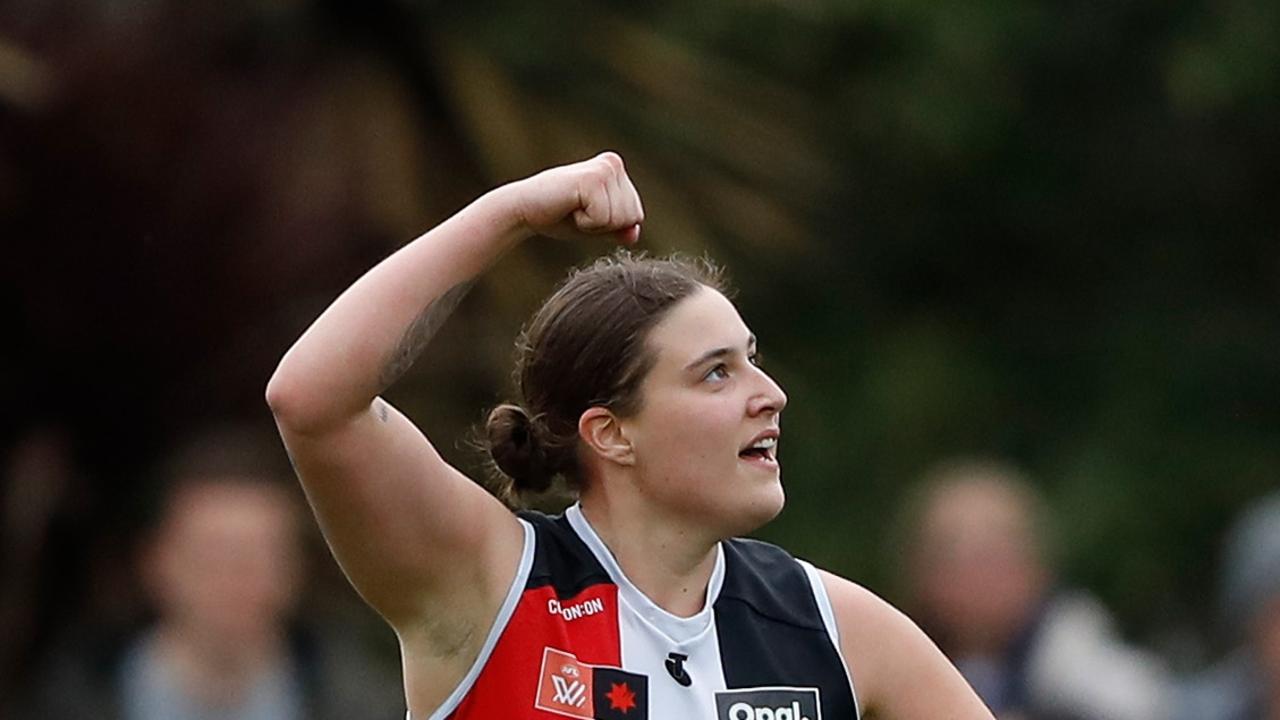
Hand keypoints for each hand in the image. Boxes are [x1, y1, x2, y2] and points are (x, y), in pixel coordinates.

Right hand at [511, 152, 643, 245]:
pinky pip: (604, 219)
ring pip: (620, 219)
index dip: (610, 225)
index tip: (584, 212)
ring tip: (572, 208)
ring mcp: (604, 168)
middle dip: (604, 225)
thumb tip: (635, 234)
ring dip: (593, 224)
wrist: (522, 210)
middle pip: (631, 217)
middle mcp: (613, 163)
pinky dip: (585, 222)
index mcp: (616, 169)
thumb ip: (617, 228)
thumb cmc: (556, 216)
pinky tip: (568, 207)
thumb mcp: (594, 225)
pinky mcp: (593, 179)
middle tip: (576, 211)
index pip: (636, 215)